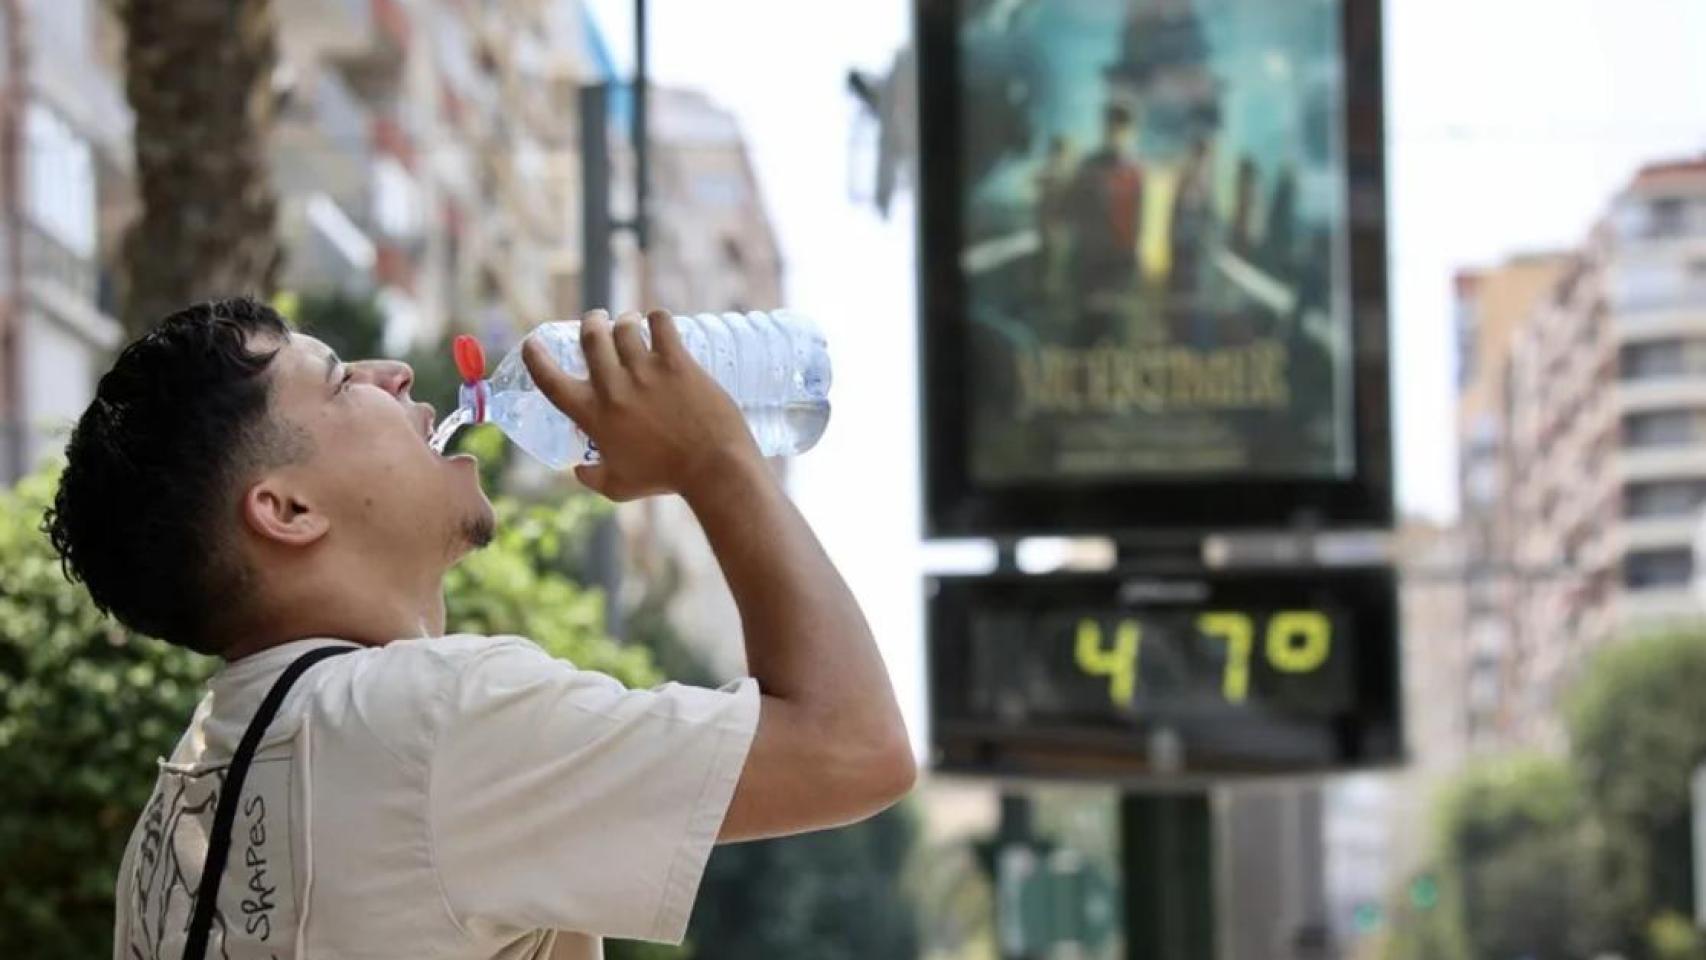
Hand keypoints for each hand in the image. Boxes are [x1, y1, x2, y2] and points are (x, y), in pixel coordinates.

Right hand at [522, 309, 760, 500]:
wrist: (713, 469)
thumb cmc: (664, 479)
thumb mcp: (618, 487)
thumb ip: (592, 478)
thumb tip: (578, 470)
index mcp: (593, 415)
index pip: (549, 379)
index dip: (535, 356)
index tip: (532, 343)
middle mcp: (613, 388)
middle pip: (590, 336)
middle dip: (591, 322)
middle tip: (597, 320)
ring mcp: (645, 372)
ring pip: (625, 326)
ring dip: (625, 320)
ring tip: (631, 322)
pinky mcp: (677, 363)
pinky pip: (661, 323)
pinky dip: (657, 317)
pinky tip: (659, 322)